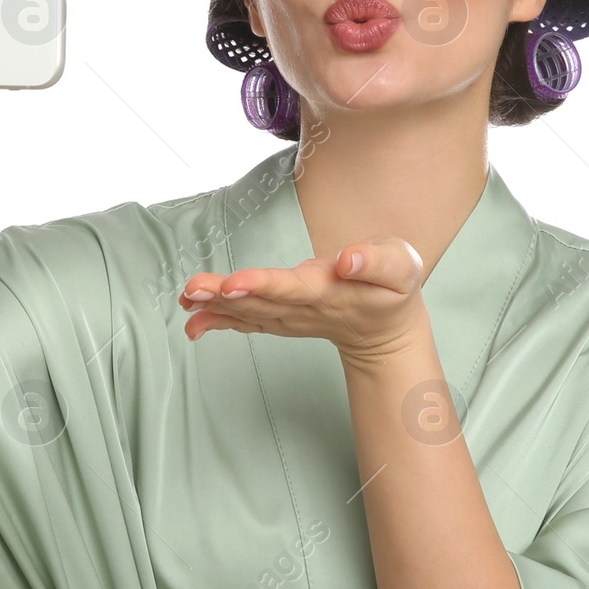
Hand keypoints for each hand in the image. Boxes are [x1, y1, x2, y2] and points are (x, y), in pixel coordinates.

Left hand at [179, 236, 429, 364]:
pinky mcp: (279, 320)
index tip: (235, 284)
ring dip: (214, 305)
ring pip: (247, 312)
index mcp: (329, 291)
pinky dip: (217, 320)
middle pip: (260, 301)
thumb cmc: (393, 288)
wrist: (385, 330)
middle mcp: (303, 308)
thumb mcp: (401, 267)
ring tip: (186, 296)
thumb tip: (347, 258)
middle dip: (224, 295)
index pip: (292, 287)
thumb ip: (377, 261)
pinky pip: (245, 322)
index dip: (263, 285)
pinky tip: (191, 319)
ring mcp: (288, 318)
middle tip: (193, 288)